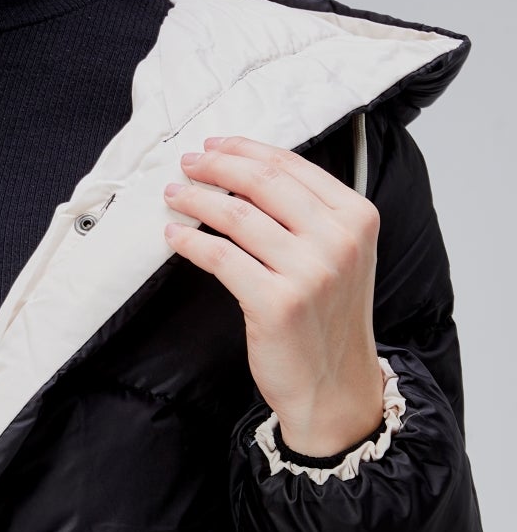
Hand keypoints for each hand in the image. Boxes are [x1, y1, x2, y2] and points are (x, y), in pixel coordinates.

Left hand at [163, 134, 384, 456]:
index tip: (214, 145)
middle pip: (262, 181)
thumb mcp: (339, 254)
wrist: (334, 386)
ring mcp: (310, 272)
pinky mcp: (277, 302)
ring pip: (236, 214)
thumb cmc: (327, 317)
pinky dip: (190, 241)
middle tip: (187, 164)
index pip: (291, 165)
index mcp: (357, 217)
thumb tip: (245, 168)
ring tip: (174, 195)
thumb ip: (307, 212)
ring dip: (195, 199)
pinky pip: (220, 256)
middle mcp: (339, 240)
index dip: (245, 149)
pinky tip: (174, 235)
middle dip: (216, 166)